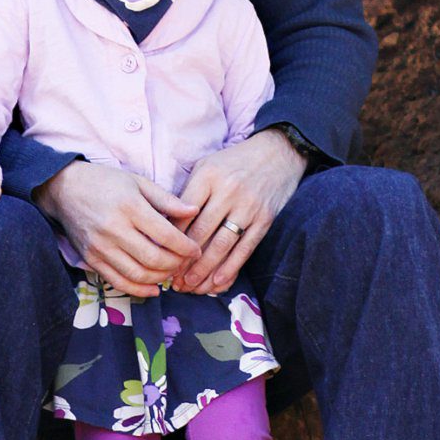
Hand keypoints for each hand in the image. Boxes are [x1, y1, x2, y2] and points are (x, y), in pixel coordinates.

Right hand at [37, 160, 198, 296]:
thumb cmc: (105, 182)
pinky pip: (118, 282)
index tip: (196, 249)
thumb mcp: (138, 182)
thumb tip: (194, 211)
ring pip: (138, 274)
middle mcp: (114, 229)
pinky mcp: (91, 259)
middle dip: (176, 264)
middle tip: (186, 262)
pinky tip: (153, 289)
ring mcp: (101, 247)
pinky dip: (139, 290)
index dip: (186, 246)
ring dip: (160, 278)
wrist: (64, 189)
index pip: (166, 235)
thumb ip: (167, 200)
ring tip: (171, 271)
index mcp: (129, 207)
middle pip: (154, 258)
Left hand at [173, 129, 307, 293]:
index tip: (161, 257)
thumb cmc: (235, 161)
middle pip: (200, 234)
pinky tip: (217, 282)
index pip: (183, 214)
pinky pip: (245, 249)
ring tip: (191, 286)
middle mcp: (228, 191)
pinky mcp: (265, 219)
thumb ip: (188, 192)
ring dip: (204, 270)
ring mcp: (248, 207)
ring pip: (221, 245)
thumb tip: (165, 224)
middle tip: (172, 280)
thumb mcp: (207, 166)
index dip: (170, 240)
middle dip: (184, 261)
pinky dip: (230, 268)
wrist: (278, 153)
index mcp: (208, 176)